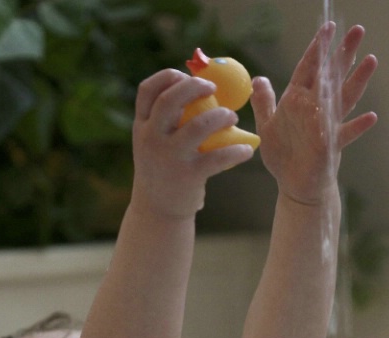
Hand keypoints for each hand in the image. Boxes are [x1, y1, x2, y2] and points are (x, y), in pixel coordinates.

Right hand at [130, 69, 253, 218]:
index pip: (147, 90)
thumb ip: (166, 120)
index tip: (184, 75)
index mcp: (142, 127)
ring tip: (232, 118)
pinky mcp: (188, 176)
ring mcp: (169, 157)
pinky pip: (217, 158)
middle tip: (213, 89)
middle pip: (170, 101)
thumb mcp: (154, 143)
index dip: (167, 77)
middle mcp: (151, 139)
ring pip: (198, 126)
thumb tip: (198, 89)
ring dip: (220, 116)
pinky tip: (246, 150)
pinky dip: (236, 151)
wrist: (157, 210)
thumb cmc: (163, 169)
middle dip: (194, 87)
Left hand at [251, 23, 377, 204]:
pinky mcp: (330, 145)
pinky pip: (345, 134)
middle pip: (330, 77)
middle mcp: (314, 109)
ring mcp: (325, 126)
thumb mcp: (267, 127)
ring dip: (357, 81)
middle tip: (357, 31)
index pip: (308, 69)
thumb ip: (264, 103)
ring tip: (370, 61)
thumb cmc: (283, 156)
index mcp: (297, 101)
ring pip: (342, 99)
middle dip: (343, 55)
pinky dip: (357, 127)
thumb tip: (259, 78)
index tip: (328, 29)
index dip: (317, 49)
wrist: (294, 185)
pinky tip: (370, 117)